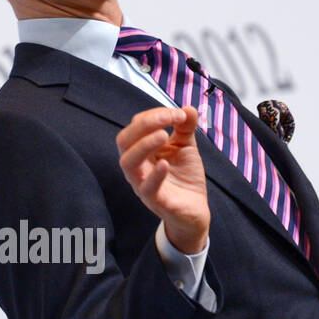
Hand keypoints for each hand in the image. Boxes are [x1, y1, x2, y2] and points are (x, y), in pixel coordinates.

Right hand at [116, 106, 208, 253]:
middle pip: (124, 141)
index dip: (155, 115)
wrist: (195, 210)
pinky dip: (154, 175)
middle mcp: (136, 165)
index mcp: (140, 150)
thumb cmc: (184, 177)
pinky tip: (165, 163)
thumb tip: (188, 108)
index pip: (136, 126)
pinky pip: (147, 188)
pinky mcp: (155, 200)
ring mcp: (141, 183)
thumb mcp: (185, 146)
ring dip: (144, 145)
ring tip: (164, 135)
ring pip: (128, 162)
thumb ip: (185, 127)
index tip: (179, 114)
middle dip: (144, 124)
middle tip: (170, 118)